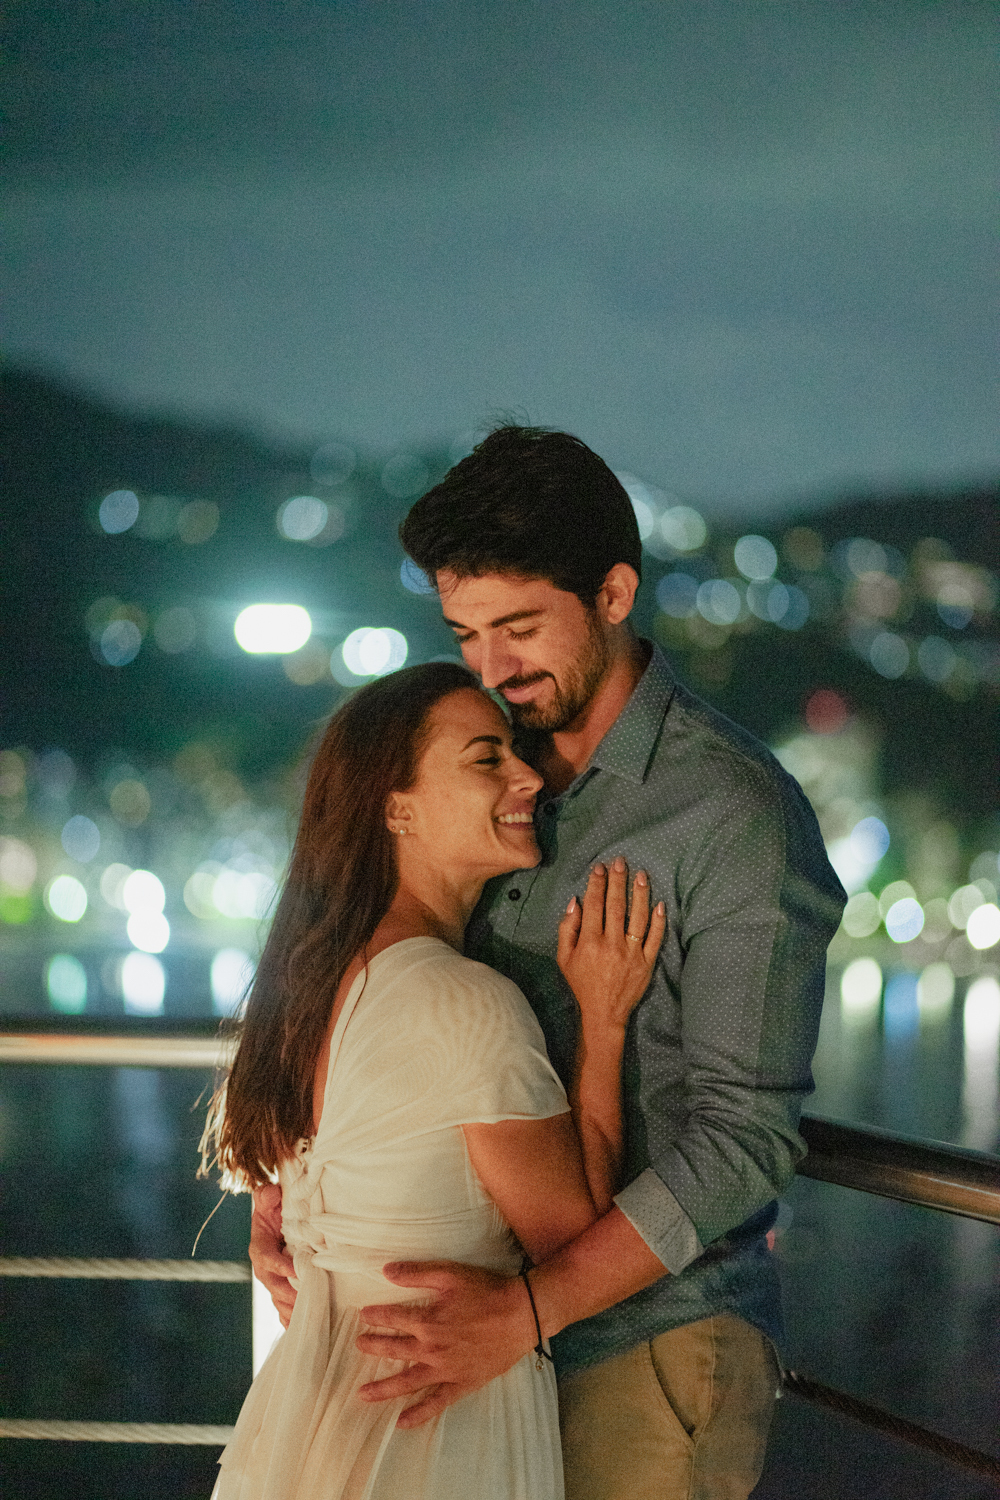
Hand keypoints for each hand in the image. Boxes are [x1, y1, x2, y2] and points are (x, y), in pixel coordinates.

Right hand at [250, 1183, 296, 1327]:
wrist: (276, 1218)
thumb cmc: (274, 1208)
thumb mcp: (269, 1197)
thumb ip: (267, 1195)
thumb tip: (270, 1194)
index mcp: (260, 1246)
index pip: (266, 1258)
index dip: (279, 1265)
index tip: (295, 1270)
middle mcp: (264, 1267)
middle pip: (273, 1285)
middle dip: (288, 1294)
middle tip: (307, 1299)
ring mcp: (273, 1280)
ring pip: (279, 1299)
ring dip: (291, 1309)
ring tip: (308, 1317)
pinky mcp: (282, 1288)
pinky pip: (283, 1307)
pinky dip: (289, 1318)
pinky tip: (298, 1328)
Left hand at [356, 1262, 536, 1426]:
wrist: (521, 1314)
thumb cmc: (487, 1291)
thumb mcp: (450, 1274)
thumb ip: (417, 1273)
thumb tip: (386, 1270)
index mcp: (428, 1321)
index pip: (393, 1319)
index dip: (376, 1316)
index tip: (363, 1315)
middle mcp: (432, 1349)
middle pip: (395, 1350)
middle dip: (374, 1347)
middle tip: (358, 1346)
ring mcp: (445, 1370)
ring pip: (407, 1383)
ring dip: (383, 1389)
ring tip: (362, 1394)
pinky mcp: (461, 1384)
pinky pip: (436, 1403)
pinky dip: (418, 1414)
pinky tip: (401, 1423)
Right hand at [557, 857, 665, 1030]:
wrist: (604, 1013)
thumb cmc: (582, 984)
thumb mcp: (564, 958)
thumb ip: (567, 929)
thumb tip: (575, 902)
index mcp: (590, 941)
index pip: (594, 904)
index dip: (597, 883)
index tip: (599, 868)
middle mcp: (612, 944)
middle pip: (616, 905)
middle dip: (618, 881)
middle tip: (621, 862)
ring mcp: (632, 953)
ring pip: (638, 917)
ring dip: (640, 893)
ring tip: (641, 874)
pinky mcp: (647, 962)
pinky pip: (655, 938)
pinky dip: (658, 920)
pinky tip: (660, 904)